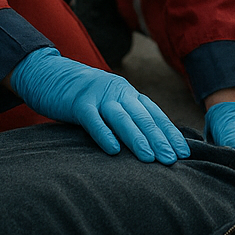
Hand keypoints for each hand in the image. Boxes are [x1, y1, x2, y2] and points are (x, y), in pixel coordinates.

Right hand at [10, 47, 189, 161]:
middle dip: (160, 139)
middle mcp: (119, 92)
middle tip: (172, 160)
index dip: (170, 133)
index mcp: (129, 94)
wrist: (50, 74)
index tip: (184, 152)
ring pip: (122, 118)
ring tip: (150, 158)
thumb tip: (150, 144)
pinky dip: (104, 134)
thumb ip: (127, 119)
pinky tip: (113, 150)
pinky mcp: (78, 103)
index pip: (155, 115)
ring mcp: (99, 96)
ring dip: (137, 139)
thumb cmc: (84, 97)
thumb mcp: (109, 104)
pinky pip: (93, 120)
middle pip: (143, 117)